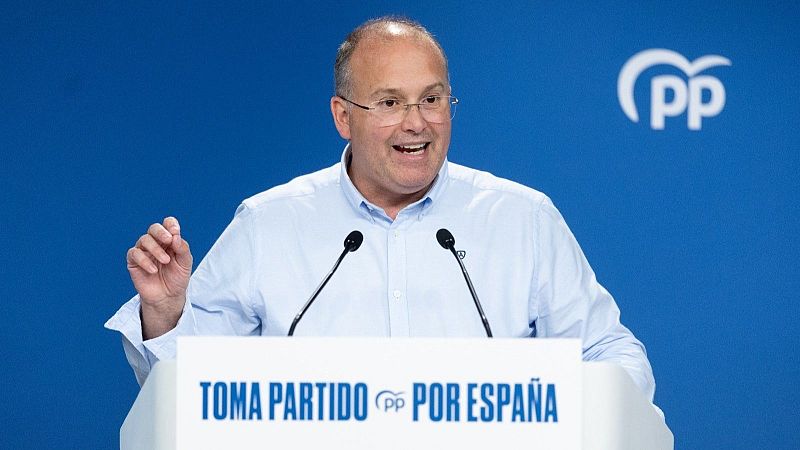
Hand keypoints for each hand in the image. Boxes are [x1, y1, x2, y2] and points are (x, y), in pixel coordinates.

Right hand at [126, 216, 192, 338]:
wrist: (168, 297)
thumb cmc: (177, 278)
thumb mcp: (185, 263)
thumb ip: (182, 248)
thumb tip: (175, 236)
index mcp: (169, 240)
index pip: (167, 224)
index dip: (170, 224)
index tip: (176, 232)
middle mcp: (155, 243)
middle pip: (154, 228)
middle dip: (161, 232)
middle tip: (169, 240)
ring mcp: (144, 251)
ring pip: (144, 239)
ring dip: (156, 249)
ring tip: (165, 261)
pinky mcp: (133, 261)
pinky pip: (134, 253)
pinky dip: (144, 260)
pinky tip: (153, 270)